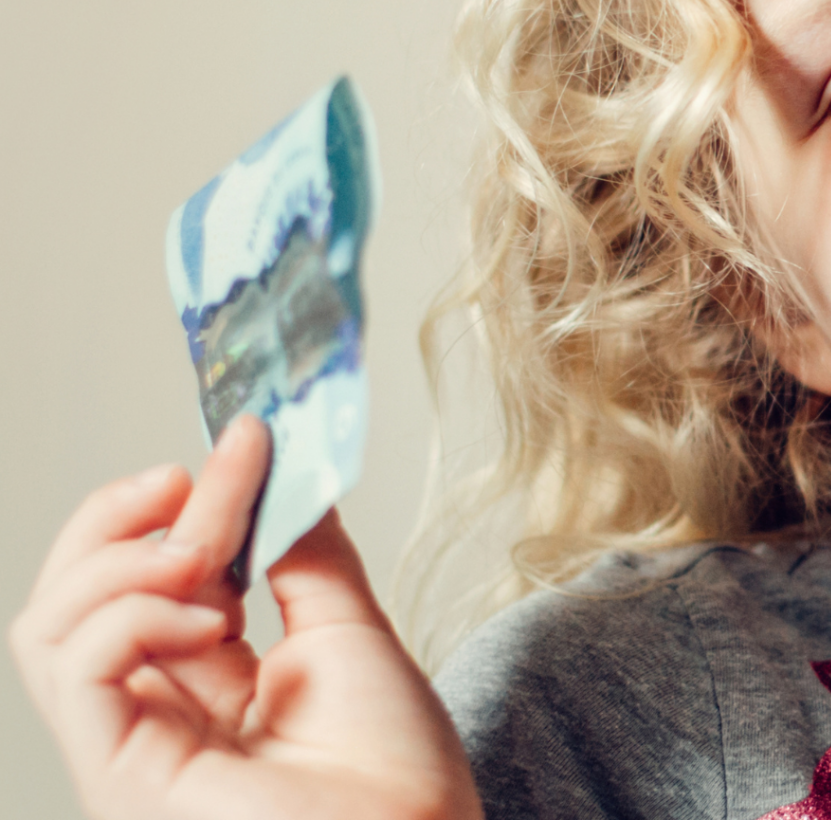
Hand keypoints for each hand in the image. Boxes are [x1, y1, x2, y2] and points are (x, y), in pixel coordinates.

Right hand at [10, 416, 483, 819]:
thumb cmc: (398, 775)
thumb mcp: (350, 632)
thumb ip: (304, 554)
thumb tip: (277, 469)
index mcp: (215, 681)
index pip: (163, 573)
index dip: (199, 499)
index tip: (249, 436)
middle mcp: (161, 712)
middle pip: (80, 594)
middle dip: (122, 517)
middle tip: (186, 477)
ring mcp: (133, 744)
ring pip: (51, 626)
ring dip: (116, 560)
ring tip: (199, 555)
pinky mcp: (119, 773)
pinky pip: (72, 671)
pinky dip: (125, 615)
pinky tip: (202, 614)